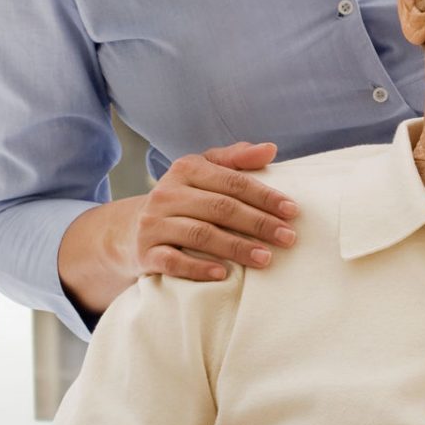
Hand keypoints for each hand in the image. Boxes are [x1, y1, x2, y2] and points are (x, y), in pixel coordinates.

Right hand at [131, 140, 296, 281]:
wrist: (132, 228)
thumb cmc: (183, 198)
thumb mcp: (204, 171)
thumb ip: (236, 159)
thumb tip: (271, 149)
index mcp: (186, 169)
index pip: (232, 182)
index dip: (264, 196)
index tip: (293, 211)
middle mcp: (167, 194)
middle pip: (220, 208)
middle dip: (258, 223)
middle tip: (288, 238)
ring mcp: (154, 223)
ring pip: (200, 234)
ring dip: (236, 247)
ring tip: (265, 258)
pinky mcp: (146, 252)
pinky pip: (172, 261)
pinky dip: (198, 268)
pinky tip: (223, 274)